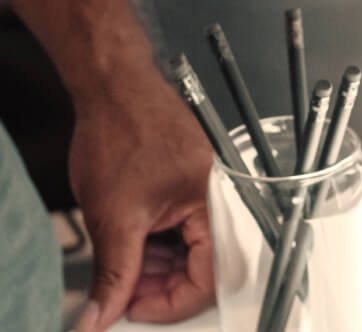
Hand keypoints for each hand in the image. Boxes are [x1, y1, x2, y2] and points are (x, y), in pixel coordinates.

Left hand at [69, 64, 213, 330]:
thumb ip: (113, 274)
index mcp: (218, 204)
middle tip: (121, 291)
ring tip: (121, 261)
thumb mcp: (113, 217)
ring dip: (156, 264)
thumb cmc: (123, 131)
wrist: (115, 87)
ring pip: (191, 249)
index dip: (170, 303)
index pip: (210, 277)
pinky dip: (158, 242)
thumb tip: (103, 316)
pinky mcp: (194, 182)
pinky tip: (132, 238)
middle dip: (159, 284)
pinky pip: (185, 227)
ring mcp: (209, 189)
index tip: (133, 310)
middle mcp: (222, 197)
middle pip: (203, 266)